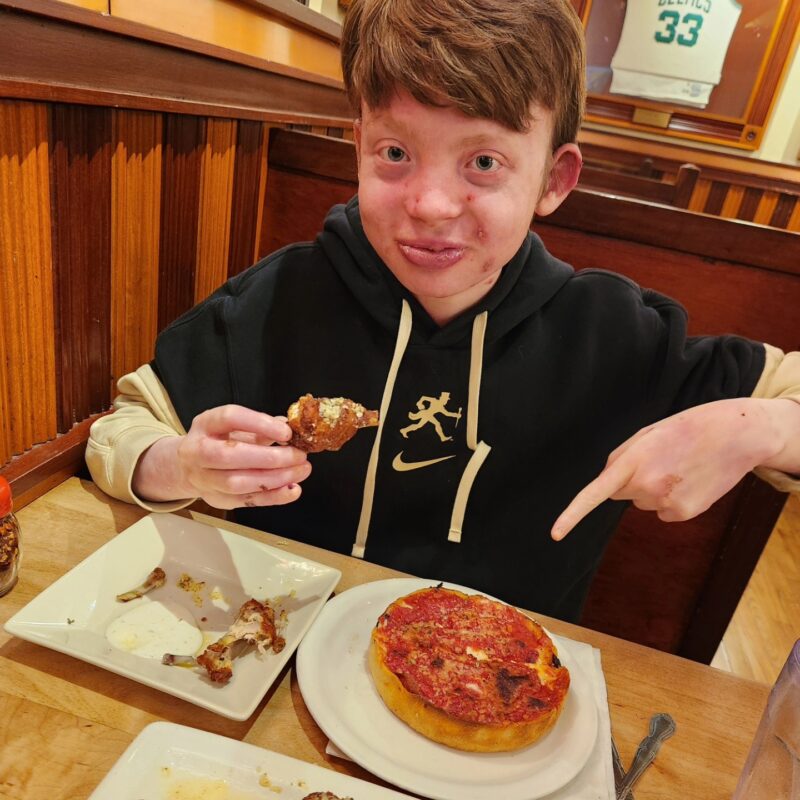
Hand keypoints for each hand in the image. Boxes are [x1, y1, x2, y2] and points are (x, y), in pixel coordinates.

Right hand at [135, 405, 310, 508]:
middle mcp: (199, 451)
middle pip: (231, 455)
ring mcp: (205, 478)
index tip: (287, 432)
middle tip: (299, 455)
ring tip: (301, 471)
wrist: (188, 466)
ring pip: (238, 483)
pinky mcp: (217, 499)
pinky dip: (273, 497)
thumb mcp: (235, 426)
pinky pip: (246, 501)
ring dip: (276, 478)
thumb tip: (289, 425)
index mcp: (206, 424)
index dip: (260, 424)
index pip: (230, 418)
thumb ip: (261, 425)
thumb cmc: (219, 441)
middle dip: (271, 457)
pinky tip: (292, 490)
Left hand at [551, 398, 785, 540]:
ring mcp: (665, 502)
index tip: (555, 534)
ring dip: (655, 488)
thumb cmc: (686, 429)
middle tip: (660, 460)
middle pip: (621, 493)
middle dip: (632, 479)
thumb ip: (619, 458)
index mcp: (632, 461)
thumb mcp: (646, 434)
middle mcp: (645, 485)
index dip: (572, 515)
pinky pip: (662, 511)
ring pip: (643, 503)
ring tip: (678, 467)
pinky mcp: (682, 514)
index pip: (595, 493)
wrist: (735, 434)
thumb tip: (607, 487)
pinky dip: (672, 499)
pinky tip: (689, 481)